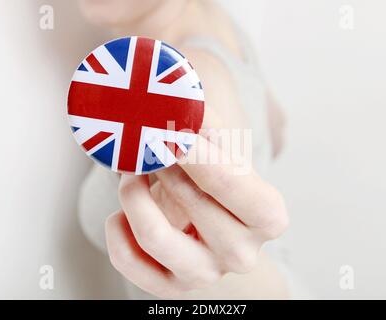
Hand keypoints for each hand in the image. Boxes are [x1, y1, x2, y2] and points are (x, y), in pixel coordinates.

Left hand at [105, 135, 288, 297]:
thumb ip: (205, 122)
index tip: (172, 130)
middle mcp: (242, 253)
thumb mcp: (222, 148)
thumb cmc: (216, 180)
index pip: (234, 185)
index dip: (201, 156)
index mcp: (268, 217)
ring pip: (155, 237)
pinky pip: (128, 260)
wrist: (207, 222)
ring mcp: (205, 274)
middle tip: (149, 141)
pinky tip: (122, 211)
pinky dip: (117, 229)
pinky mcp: (170, 287)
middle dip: (166, 166)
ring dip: (134, 195)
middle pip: (194, 203)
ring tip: (131, 172)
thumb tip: (179, 97)